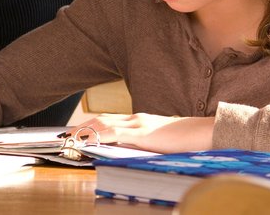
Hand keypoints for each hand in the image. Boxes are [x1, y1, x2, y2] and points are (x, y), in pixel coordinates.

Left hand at [64, 113, 214, 152]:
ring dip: (85, 130)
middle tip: (65, 135)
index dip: (90, 124)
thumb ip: (141, 143)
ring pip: (104, 123)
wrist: (205, 132)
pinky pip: (115, 133)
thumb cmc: (185, 140)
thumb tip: (124, 151)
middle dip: (81, 127)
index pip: (108, 120)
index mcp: (139, 120)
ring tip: (70, 138)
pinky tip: (88, 140)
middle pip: (101, 119)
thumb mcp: (158, 141)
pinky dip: (98, 135)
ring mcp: (139, 124)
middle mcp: (136, 118)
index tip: (76, 131)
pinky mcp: (143, 132)